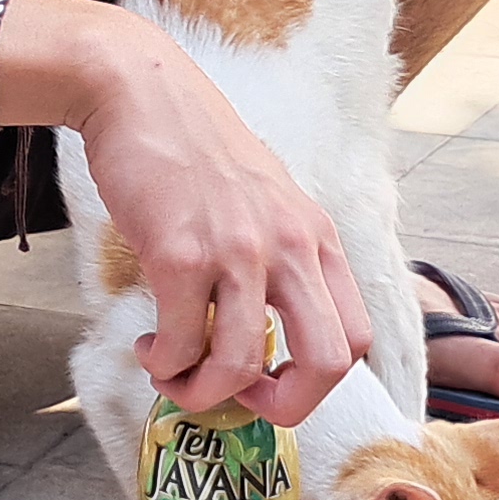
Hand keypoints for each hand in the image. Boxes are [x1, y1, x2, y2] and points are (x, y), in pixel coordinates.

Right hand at [65, 19, 370, 425]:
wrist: (142, 93)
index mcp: (317, 239)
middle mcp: (291, 246)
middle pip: (328, 364)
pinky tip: (147, 345)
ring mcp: (239, 250)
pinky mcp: (180, 252)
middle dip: (282, 406)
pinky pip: (180, 343)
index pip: (356, 339)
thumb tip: (261, 339)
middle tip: (235, 400)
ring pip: (240, 364)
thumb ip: (276, 260)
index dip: (316, 383)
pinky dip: (162, 363)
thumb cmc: (196, 153)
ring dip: (200, 391)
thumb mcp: (265, 202)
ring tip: (171, 372)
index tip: (269, 381)